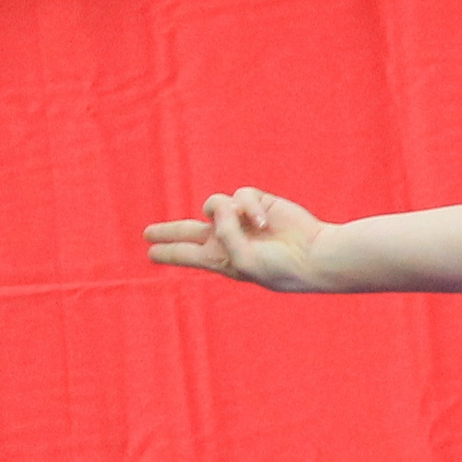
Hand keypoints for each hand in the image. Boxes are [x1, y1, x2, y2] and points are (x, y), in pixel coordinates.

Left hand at [145, 190, 331, 291]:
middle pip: (189, 232)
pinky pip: (240, 196)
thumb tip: (222, 204)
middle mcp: (227, 240)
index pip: (186, 254)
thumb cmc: (277, 266)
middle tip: (148, 233)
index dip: (167, 251)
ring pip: (213, 204)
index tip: (150, 253)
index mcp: (221, 260)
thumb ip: (222, 232)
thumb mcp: (241, 260)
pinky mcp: (258, 204)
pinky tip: (263, 221)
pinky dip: (249, 207)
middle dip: (169, 232)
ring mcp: (242, 221)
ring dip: (225, 213)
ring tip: (252, 226)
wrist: (314, 254)